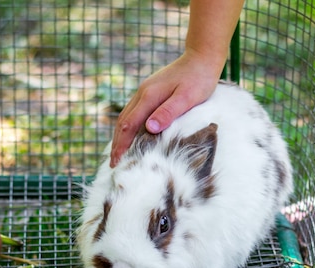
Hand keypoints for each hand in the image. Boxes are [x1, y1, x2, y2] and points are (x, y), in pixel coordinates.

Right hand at [110, 50, 221, 166]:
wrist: (201, 57)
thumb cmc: (198, 79)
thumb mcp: (186, 98)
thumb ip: (168, 112)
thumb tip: (149, 128)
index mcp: (149, 96)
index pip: (129, 125)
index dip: (122, 145)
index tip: (117, 161)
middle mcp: (142, 93)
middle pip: (123, 122)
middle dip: (117, 143)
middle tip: (113, 163)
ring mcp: (145, 92)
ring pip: (126, 116)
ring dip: (120, 135)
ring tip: (118, 153)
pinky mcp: (150, 92)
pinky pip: (134, 112)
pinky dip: (128, 127)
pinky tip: (130, 135)